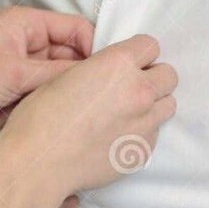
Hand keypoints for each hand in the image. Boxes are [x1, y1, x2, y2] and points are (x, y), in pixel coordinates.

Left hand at [0, 6, 93, 143]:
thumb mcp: (16, 72)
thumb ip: (58, 73)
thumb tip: (94, 74)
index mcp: (27, 24)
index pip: (75, 27)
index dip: (93, 46)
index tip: (106, 69)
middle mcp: (31, 43)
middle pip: (74, 52)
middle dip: (85, 70)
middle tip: (102, 91)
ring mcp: (30, 68)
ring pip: (65, 75)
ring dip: (72, 88)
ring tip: (87, 103)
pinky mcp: (27, 90)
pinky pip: (54, 92)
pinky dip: (61, 100)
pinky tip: (71, 111)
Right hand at [0, 34, 177, 198]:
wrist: (39, 161)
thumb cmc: (41, 117)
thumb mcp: (66, 76)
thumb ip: (100, 70)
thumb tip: (113, 75)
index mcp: (118, 64)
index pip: (150, 46)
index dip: (138, 53)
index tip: (129, 63)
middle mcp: (139, 91)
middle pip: (169, 75)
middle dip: (152, 78)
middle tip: (130, 88)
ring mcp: (145, 124)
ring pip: (168, 105)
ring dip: (153, 105)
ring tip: (127, 114)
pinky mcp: (141, 152)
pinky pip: (153, 135)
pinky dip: (141, 133)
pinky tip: (116, 138)